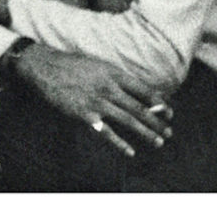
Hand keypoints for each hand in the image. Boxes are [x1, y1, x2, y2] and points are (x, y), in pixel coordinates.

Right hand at [13, 43, 172, 157]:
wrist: (46, 67)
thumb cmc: (72, 65)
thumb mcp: (98, 65)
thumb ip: (117, 76)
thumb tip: (137, 88)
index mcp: (114, 73)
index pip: (144, 89)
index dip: (160, 102)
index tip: (170, 112)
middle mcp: (109, 87)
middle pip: (139, 107)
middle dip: (157, 121)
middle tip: (169, 132)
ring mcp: (97, 101)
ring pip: (128, 120)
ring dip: (146, 132)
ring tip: (158, 141)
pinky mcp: (84, 115)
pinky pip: (106, 132)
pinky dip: (120, 143)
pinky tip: (130, 151)